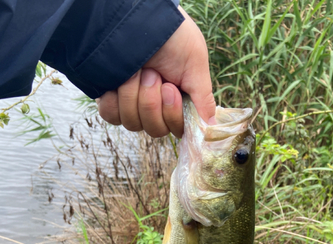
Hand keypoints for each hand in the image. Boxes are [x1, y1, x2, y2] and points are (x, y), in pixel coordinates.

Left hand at [96, 6, 215, 137]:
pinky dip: (115, 100)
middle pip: (155, 130)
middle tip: (153, 74)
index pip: (177, 130)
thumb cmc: (173, 35)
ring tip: (138, 70)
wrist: (139, 16)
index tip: (171, 90)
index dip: (172, 115)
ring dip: (135, 95)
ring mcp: (131, 105)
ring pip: (133, 124)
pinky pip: (111, 116)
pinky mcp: (111, 100)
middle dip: (152, 103)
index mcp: (177, 103)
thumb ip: (203, 98)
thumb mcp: (195, 65)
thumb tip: (211, 127)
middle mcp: (155, 107)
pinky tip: (119, 81)